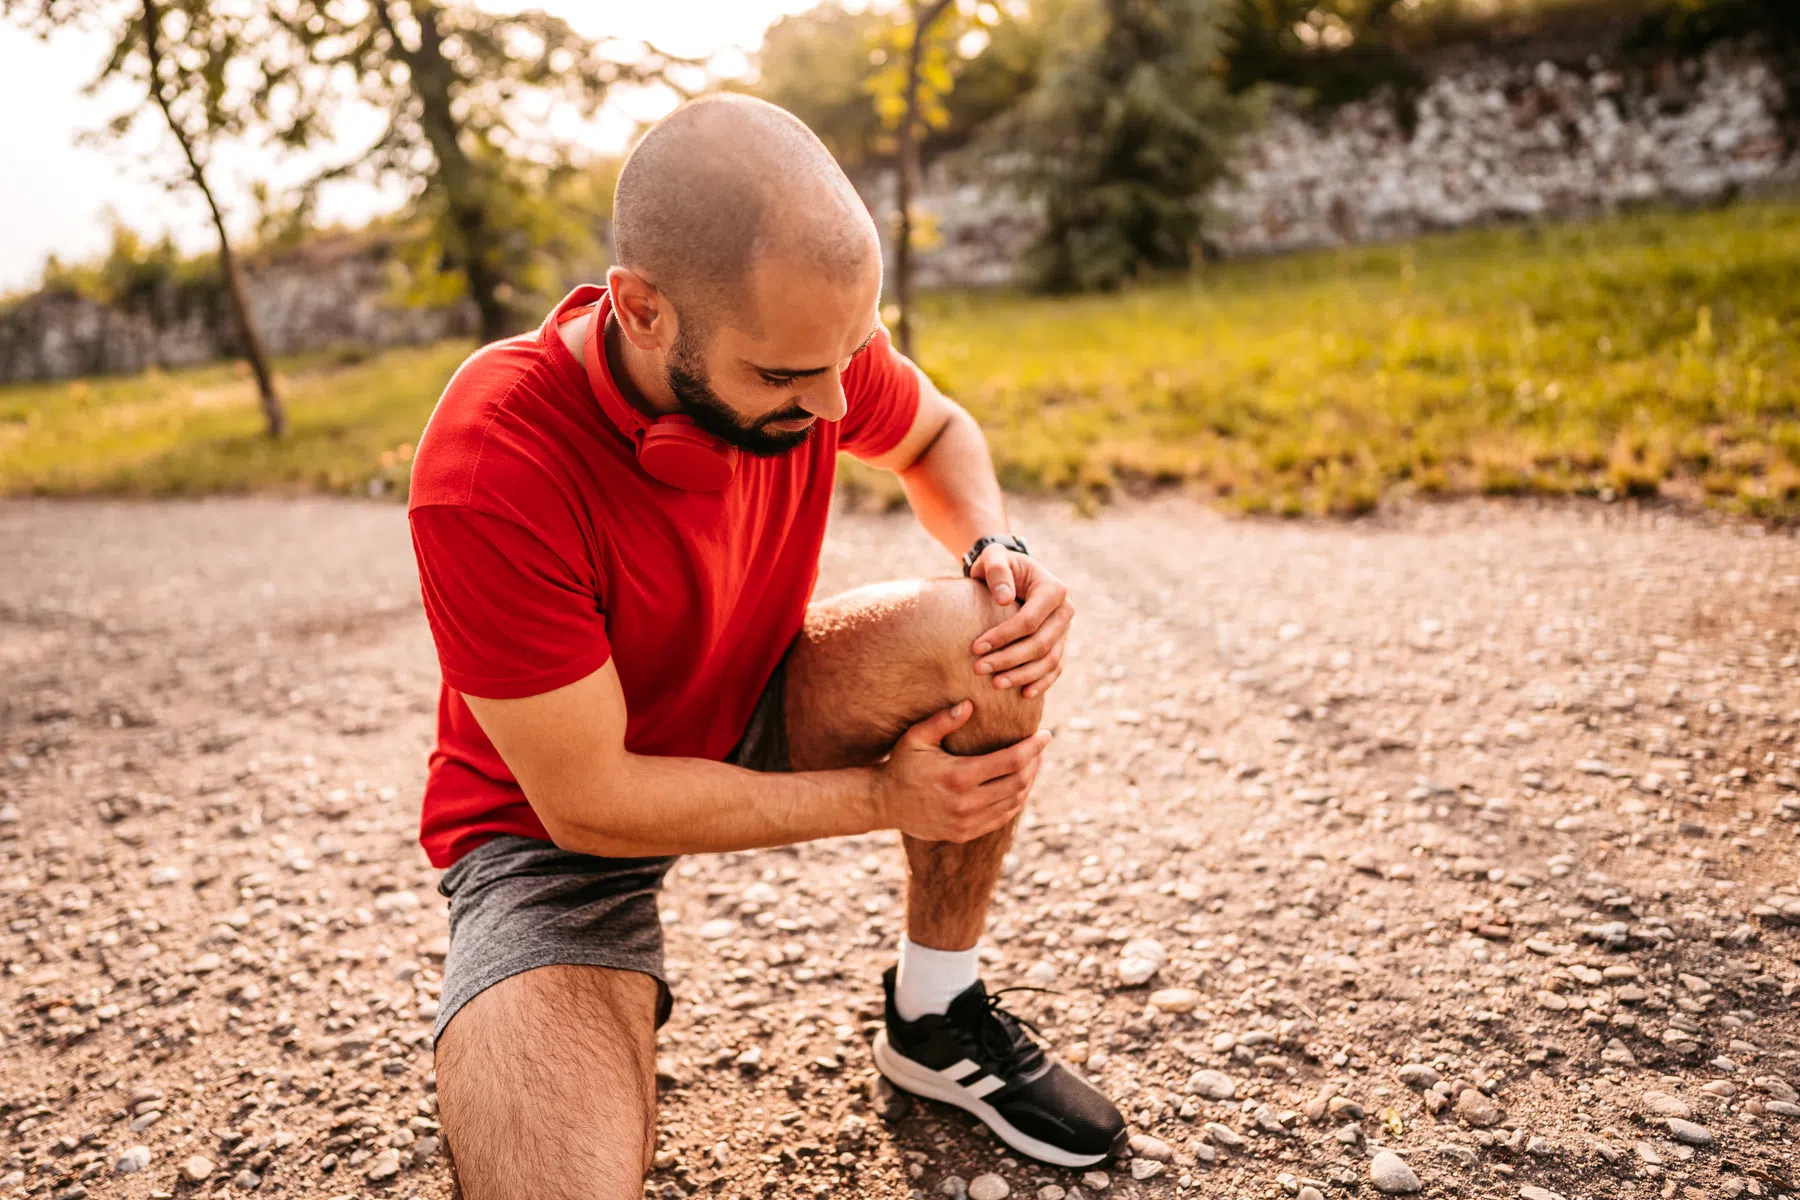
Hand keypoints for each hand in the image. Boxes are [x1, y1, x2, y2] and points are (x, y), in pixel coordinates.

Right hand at [871, 699, 1051, 841]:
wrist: (882, 803)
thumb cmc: (900, 764)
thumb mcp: (916, 738)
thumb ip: (943, 720)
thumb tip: (970, 705)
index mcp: (958, 777)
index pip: (1012, 762)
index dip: (1034, 748)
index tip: (1046, 735)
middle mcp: (966, 804)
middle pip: (1019, 783)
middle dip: (1036, 763)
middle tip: (1041, 748)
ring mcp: (967, 823)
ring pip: (1014, 802)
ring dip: (1028, 782)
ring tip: (1032, 764)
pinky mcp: (965, 833)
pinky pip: (1002, 818)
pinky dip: (1015, 800)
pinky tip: (1017, 785)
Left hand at [966, 547, 1072, 698]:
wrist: (1009, 574)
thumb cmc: (998, 564)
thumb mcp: (993, 556)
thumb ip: (996, 569)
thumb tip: (1005, 599)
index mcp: (1053, 589)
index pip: (1029, 621)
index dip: (1003, 637)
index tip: (976, 648)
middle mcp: (1065, 612)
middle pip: (1040, 644)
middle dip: (1009, 660)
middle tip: (979, 669)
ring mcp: (1064, 631)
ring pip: (1049, 661)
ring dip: (1022, 675)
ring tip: (995, 684)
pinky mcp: (1060, 645)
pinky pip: (1055, 669)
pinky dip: (1042, 682)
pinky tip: (1023, 693)